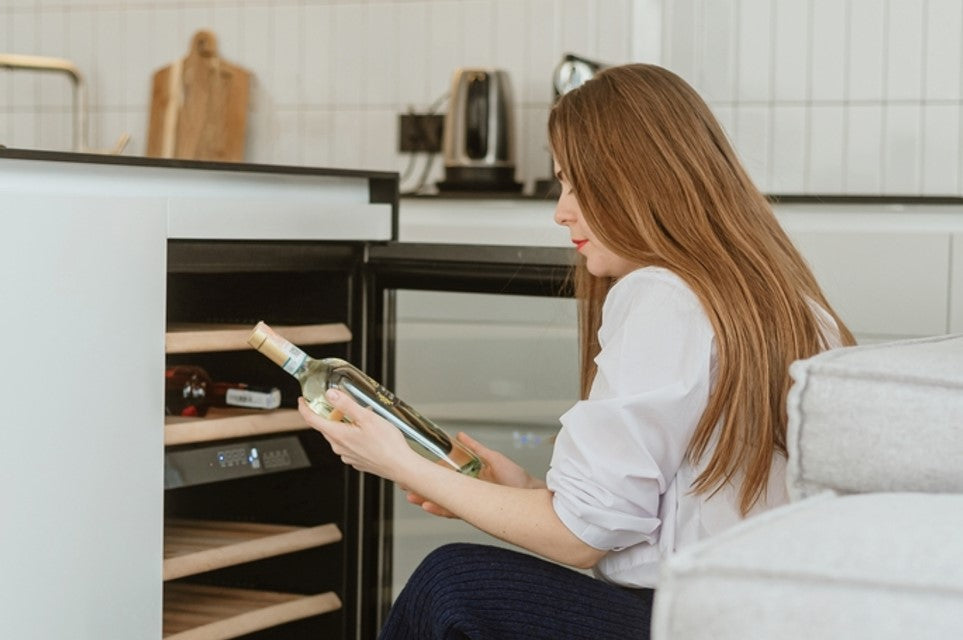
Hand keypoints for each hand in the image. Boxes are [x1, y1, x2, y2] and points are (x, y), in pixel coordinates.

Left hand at [297, 390, 418, 481]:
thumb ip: (346, 404)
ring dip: (344, 424)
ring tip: (362, 417)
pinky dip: (352, 435)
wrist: (400, 466)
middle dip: (330, 414)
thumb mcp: (366, 417)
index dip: (304, 408)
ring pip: (338, 435)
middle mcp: (339, 447)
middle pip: (326, 427)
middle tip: (342, 403)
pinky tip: (367, 432)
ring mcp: (347, 455)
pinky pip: (348, 444)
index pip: (312, 420)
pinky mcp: (356, 460)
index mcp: (338, 435)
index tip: (302, 400)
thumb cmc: (387, 444)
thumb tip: (330, 395)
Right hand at [405, 432, 543, 517]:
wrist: (530, 493)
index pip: (444, 479)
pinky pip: (454, 511)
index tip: (414, 472)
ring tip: (412, 497)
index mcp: (469, 481)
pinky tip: (428, 505)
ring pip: (443, 503)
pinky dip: (440, 509)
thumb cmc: (516, 478)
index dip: (429, 477)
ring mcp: (470, 503)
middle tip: (405, 486)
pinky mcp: (475, 511)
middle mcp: (468, 494)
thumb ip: (475, 448)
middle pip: (440, 493)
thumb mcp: (492, 458)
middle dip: (422, 490)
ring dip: (427, 500)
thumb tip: (460, 435)